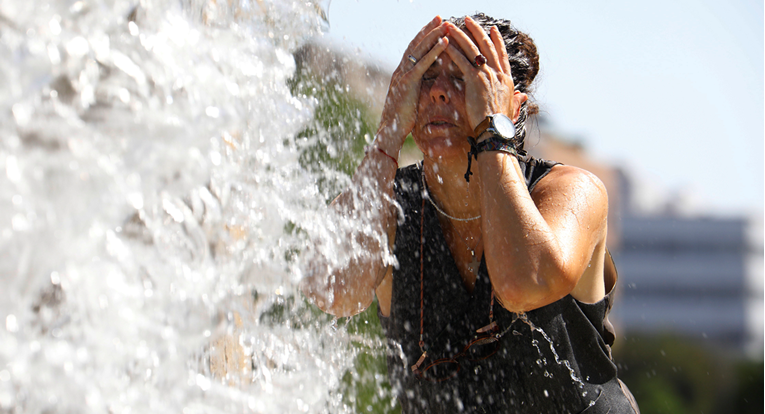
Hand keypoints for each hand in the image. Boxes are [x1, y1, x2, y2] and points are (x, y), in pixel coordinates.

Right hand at [376, 16, 449, 152]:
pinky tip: (445, 42)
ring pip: (420, 50)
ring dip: (433, 35)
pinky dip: (434, 51)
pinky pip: (423, 63)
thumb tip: (424, 84)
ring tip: (446, 24)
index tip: (435, 27)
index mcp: (403, 73)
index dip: (424, 37)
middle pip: (416, 44)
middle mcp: (401, 70)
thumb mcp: (410, 99)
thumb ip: (416, 87)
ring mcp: (403, 74)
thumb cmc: (402, 119)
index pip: (414, 50)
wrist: (391, 130)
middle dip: (428, 30)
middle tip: (441, 17)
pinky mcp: (408, 82)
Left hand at [444, 17, 525, 130]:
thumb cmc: (501, 124)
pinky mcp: (475, 80)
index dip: (496, 41)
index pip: (501, 54)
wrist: (496, 130)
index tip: (492, 29)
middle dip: (476, 30)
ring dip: (460, 35)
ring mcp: (487, 75)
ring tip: (450, 25)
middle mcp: (498, 73)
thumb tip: (523, 97)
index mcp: (506, 79)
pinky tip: (444, 42)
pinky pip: (462, 60)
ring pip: (472, 49)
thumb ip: (516, 100)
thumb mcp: (512, 109)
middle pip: (486, 45)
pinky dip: (452, 50)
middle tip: (468, 19)